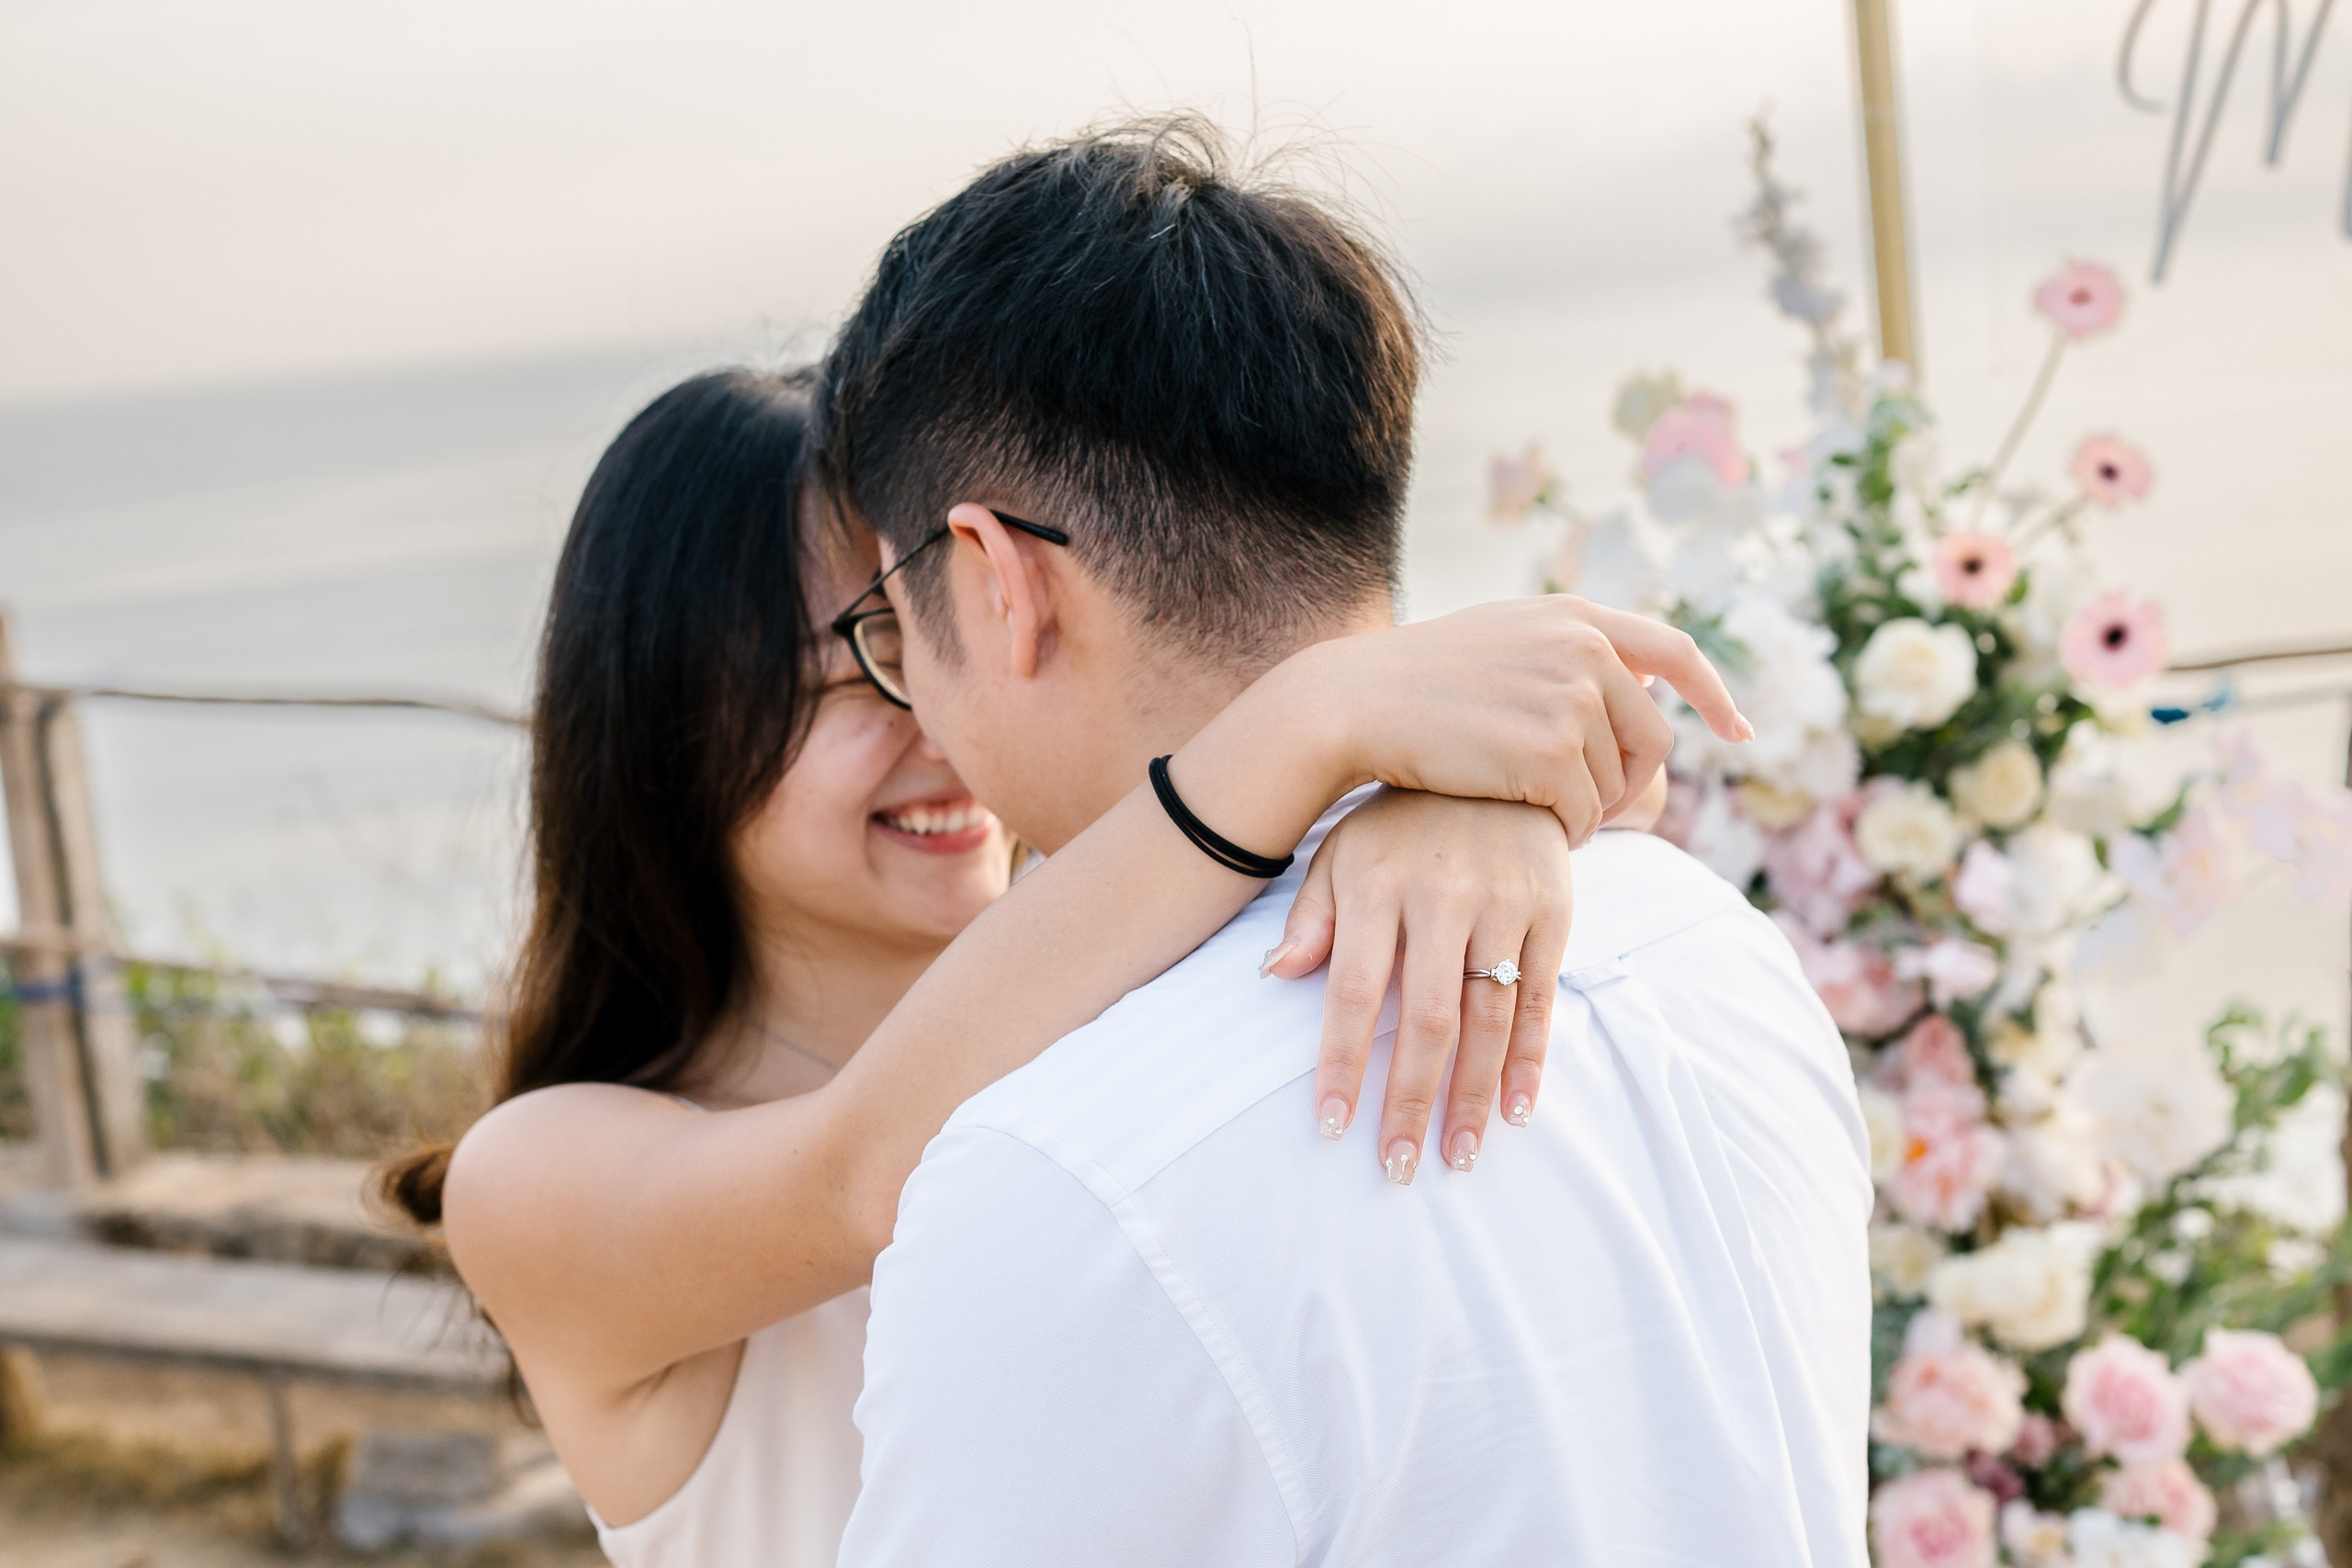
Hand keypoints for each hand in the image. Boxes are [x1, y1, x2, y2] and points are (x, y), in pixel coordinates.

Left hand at [1260, 789, 1571, 1182]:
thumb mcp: (1342, 851)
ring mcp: (1505, 902)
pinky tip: (1514, 1112)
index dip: (1345, 1064)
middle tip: (1398, 1167)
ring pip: (1488, 1020)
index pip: (1355, 991)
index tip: (1332, 1127)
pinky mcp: (1554, 909)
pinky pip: (1541, 998)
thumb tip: (1273, 977)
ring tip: (1457, 1158)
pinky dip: (1530, 1061)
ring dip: (1472, 1097)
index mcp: (1378, 883)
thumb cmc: (1402, 819)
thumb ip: (1311, 916)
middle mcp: (1443, 895)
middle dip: (1411, 1102)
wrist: (1496, 752)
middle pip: (1426, 1019)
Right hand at [1280, 596, 1748, 846]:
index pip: (1675, 652)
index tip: (1736, 732)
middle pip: (1653, 739)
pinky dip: (1564, 831)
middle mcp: (1584, 650)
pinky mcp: (1549, 754)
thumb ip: (1568, 648)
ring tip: (1530, 803)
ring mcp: (1569, 700)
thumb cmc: (1420, 683)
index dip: (1714, 694)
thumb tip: (1636, 674)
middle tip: (1587, 808)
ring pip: (1615, 785)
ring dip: (1584, 810)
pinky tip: (1522, 819)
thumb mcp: (1503, 637)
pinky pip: (1586, 816)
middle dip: (1628, 784)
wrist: (1356, 705)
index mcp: (1576, 617)